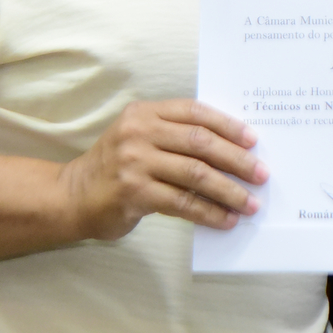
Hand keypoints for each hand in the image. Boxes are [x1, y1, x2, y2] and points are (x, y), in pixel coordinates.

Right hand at [58, 99, 266, 237]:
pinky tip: (225, 220)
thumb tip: (231, 151)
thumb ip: (174, 136)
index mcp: (145, 112)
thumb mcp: (139, 138)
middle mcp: (139, 132)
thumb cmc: (116, 167)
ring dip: (229, 190)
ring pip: (196, 174)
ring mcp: (135, 162)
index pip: (195, 112)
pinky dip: (208, 212)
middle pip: (201, 143)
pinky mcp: (134, 193)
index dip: (228, 126)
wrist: (72, 196)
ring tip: (250, 203)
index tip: (253, 140)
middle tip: (261, 174)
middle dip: (237, 159)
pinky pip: (182, 202)